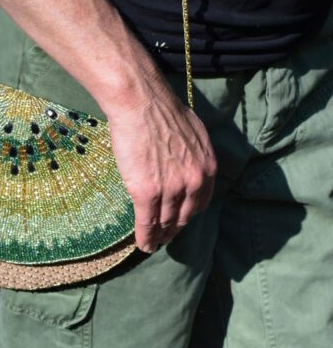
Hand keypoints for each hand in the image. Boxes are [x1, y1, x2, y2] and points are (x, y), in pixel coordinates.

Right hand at [102, 74, 217, 252]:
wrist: (140, 103)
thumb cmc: (161, 110)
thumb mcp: (192, 132)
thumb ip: (192, 155)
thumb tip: (183, 162)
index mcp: (207, 167)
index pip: (200, 202)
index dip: (188, 215)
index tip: (179, 220)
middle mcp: (194, 182)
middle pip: (183, 216)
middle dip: (174, 230)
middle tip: (166, 238)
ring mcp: (170, 189)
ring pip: (165, 221)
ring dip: (159, 237)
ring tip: (153, 244)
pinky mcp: (147, 192)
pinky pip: (147, 222)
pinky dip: (145, 237)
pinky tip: (143, 245)